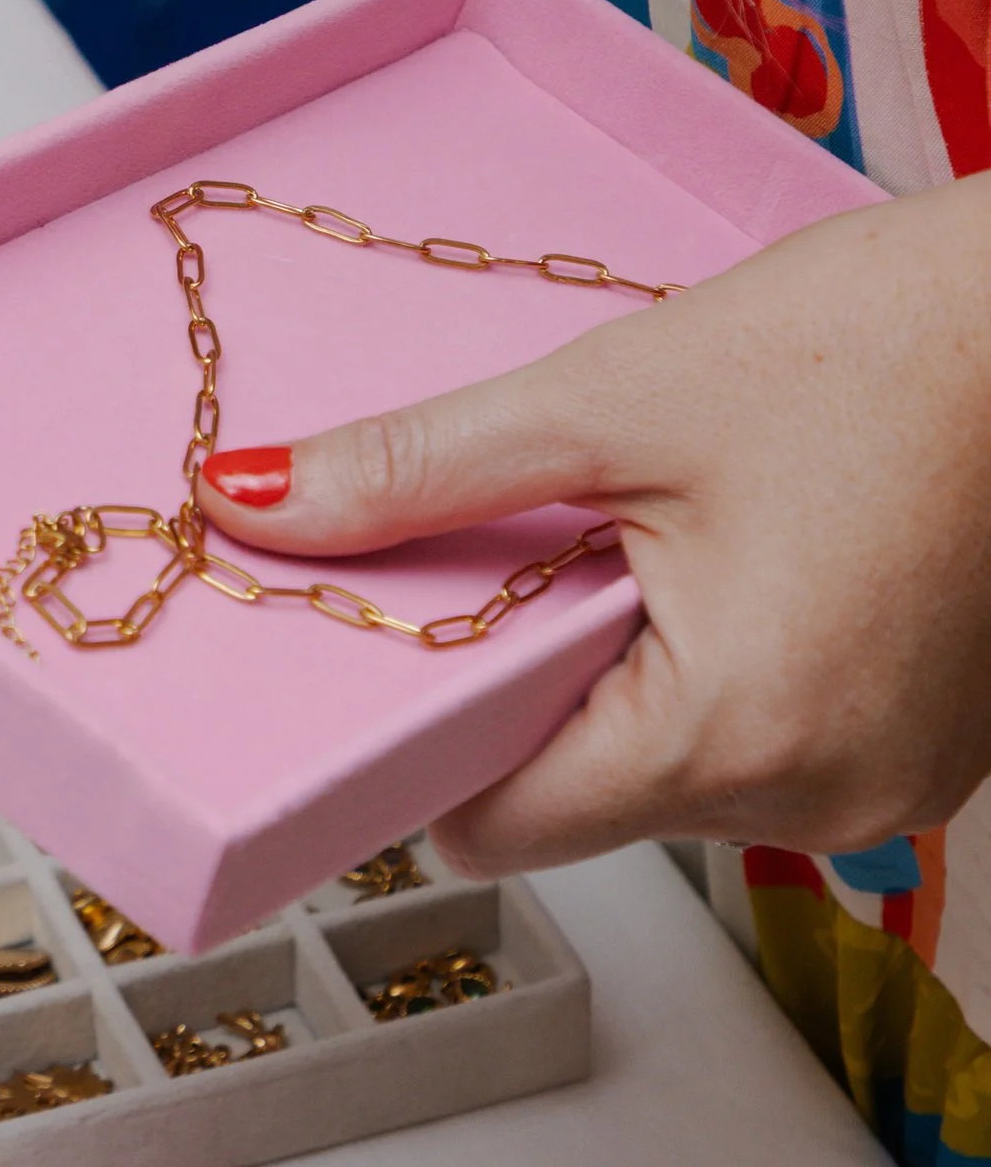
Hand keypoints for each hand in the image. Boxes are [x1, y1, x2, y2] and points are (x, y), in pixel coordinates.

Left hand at [194, 177, 990, 875]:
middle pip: (579, 799)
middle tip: (553, 536)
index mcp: (733, 738)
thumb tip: (246, 502)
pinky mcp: (921, 755)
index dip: (422, 731)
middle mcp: (821, 803)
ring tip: (672, 532)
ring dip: (630, 670)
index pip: (493, 824)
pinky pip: (760, 746)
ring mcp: (886, 791)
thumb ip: (416, 474)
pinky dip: (719, 670)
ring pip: (666, 773)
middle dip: (534, 679)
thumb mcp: (605, 399)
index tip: (405, 627)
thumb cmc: (878, 343)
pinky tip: (747, 556)